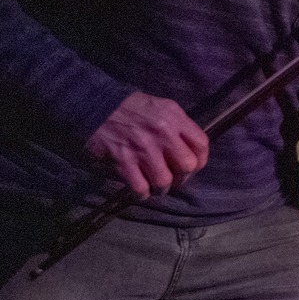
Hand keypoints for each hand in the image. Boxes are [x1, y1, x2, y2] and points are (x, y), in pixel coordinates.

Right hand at [86, 92, 207, 198]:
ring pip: (164, 181)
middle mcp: (162, 133)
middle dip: (183, 177)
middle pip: (187, 166)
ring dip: (162, 188)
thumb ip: (179, 124)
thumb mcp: (162, 106)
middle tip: (175, 178)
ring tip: (157, 186)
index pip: (201, 144)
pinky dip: (142, 194)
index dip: (201, 160)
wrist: (97, 105)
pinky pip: (140, 187)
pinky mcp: (123, 160)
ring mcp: (142, 148)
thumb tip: (191, 146)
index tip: (195, 166)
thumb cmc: (132, 106)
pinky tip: (141, 190)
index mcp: (174, 118)